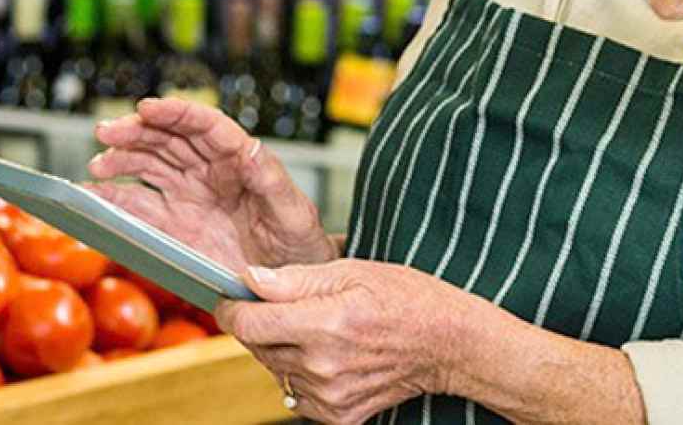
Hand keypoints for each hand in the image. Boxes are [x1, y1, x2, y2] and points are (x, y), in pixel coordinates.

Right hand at [89, 97, 335, 274]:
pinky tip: (92, 195)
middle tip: (107, 133)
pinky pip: (138, 206)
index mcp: (240, 161)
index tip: (148, 107)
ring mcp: (188, 197)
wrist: (288, 284)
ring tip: (97, 164)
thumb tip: (251, 149)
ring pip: (148, 166)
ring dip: (121, 159)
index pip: (206, 126)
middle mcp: (210, 173)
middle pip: (169, 140)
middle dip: (137, 132)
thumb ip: (271, 181)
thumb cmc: (299, 243)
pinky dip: (113, 199)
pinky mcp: (173, 225)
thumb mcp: (293, 213)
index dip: (176, 113)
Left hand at [218, 259, 477, 424]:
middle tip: (294, 308)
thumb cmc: (407, 298)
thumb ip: (296, 278)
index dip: (234, 309)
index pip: (249, 325)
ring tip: (322, 332)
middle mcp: (323, 365)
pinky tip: (331, 358)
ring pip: (276, 370)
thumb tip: (250, 279)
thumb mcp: (355, 271)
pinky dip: (304, 376)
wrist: (448, 344)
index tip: (234, 299)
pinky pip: (296, 395)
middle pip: (258, 347)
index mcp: (326, 323)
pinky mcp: (337, 416)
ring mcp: (329, 396)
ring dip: (285, 350)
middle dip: (265, 325)